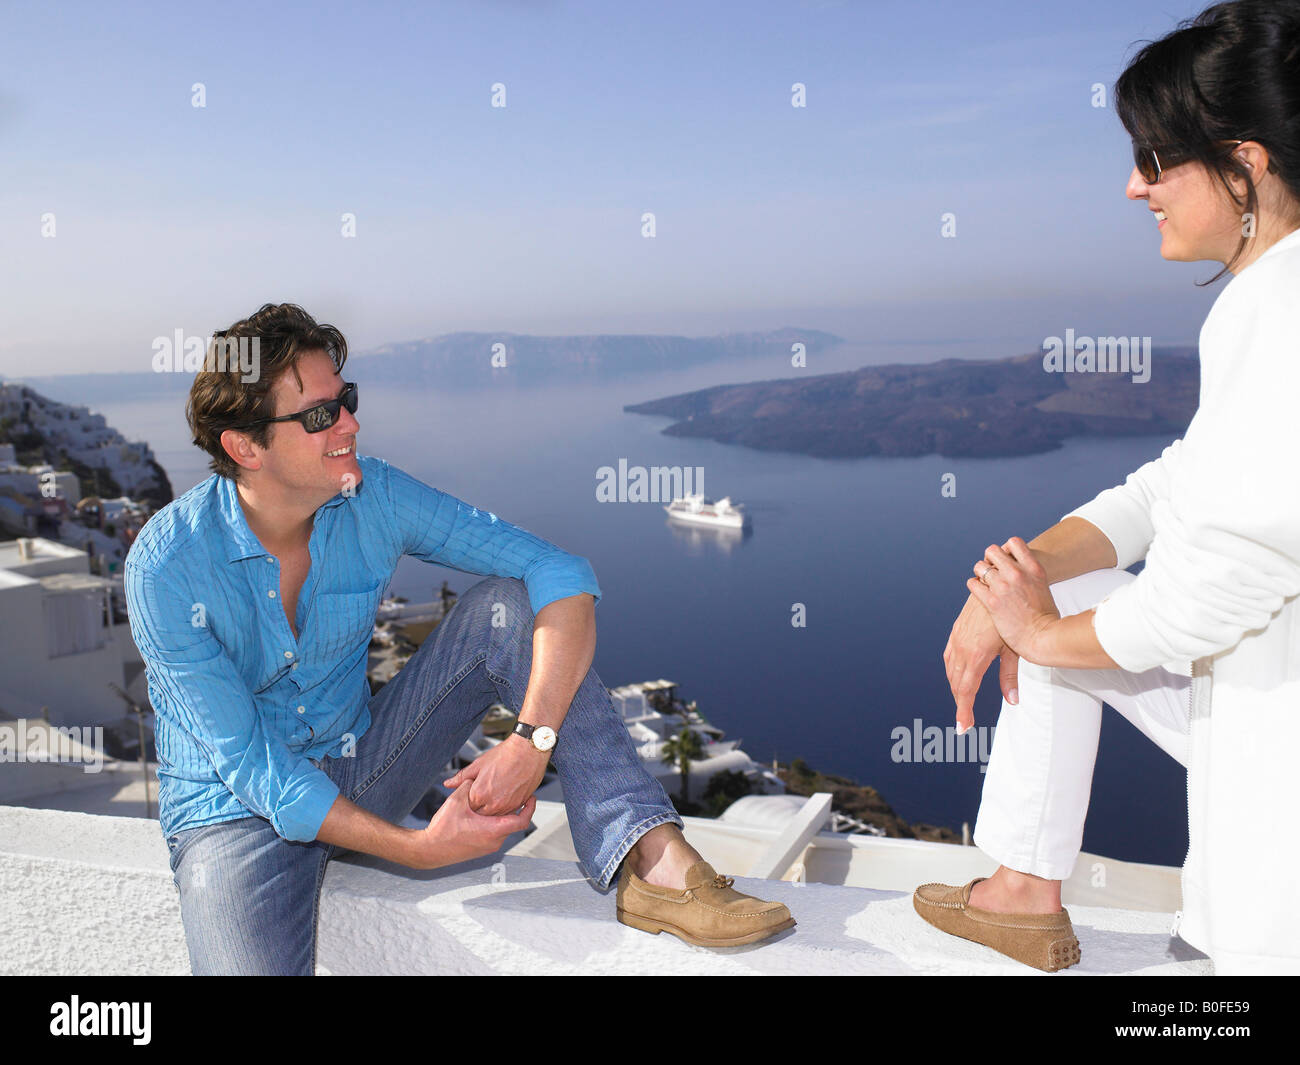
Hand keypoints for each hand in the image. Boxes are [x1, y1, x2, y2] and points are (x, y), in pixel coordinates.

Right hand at [407, 782, 535, 869]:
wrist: (429, 851)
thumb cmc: (443, 831)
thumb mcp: (456, 801)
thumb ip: (468, 786)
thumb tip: (474, 778)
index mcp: (494, 830)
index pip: (522, 820)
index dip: (530, 808)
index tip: (532, 797)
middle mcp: (494, 842)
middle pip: (513, 823)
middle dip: (515, 808)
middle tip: (515, 794)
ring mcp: (487, 847)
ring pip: (503, 829)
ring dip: (502, 816)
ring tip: (498, 802)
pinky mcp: (480, 849)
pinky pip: (493, 834)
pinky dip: (494, 823)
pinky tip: (483, 813)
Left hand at [443, 733, 548, 816]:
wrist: (528, 750)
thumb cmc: (505, 754)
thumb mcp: (479, 764)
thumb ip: (461, 777)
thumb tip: (448, 783)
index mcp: (479, 794)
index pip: (467, 808)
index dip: (469, 800)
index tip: (472, 793)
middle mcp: (493, 803)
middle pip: (481, 814)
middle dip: (480, 807)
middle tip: (484, 793)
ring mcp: (507, 806)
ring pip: (495, 816)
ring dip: (493, 808)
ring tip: (495, 792)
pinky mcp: (519, 804)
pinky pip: (508, 813)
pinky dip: (505, 807)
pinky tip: (505, 794)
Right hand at [943, 591, 1021, 734]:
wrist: (1001, 586)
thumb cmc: (1015, 617)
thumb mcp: (1014, 649)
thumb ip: (1010, 676)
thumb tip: (1013, 701)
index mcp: (976, 655)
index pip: (966, 691)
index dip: (964, 711)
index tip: (963, 728)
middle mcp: (962, 648)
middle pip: (956, 683)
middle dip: (961, 703)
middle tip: (966, 721)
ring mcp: (957, 637)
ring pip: (951, 670)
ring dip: (956, 687)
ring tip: (964, 701)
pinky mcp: (957, 630)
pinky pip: (949, 656)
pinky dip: (952, 671)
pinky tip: (957, 674)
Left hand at [966, 538, 1059, 662]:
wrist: (1044, 637)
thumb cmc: (1046, 617)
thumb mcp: (1043, 587)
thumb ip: (1030, 576)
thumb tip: (1022, 571)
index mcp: (1033, 568)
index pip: (1013, 542)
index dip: (1005, 549)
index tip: (1005, 560)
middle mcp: (1017, 573)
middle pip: (992, 551)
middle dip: (989, 559)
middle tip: (991, 570)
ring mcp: (1003, 586)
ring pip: (979, 566)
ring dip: (980, 573)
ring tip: (983, 582)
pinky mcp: (992, 601)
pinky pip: (973, 584)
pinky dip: (973, 586)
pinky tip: (978, 590)